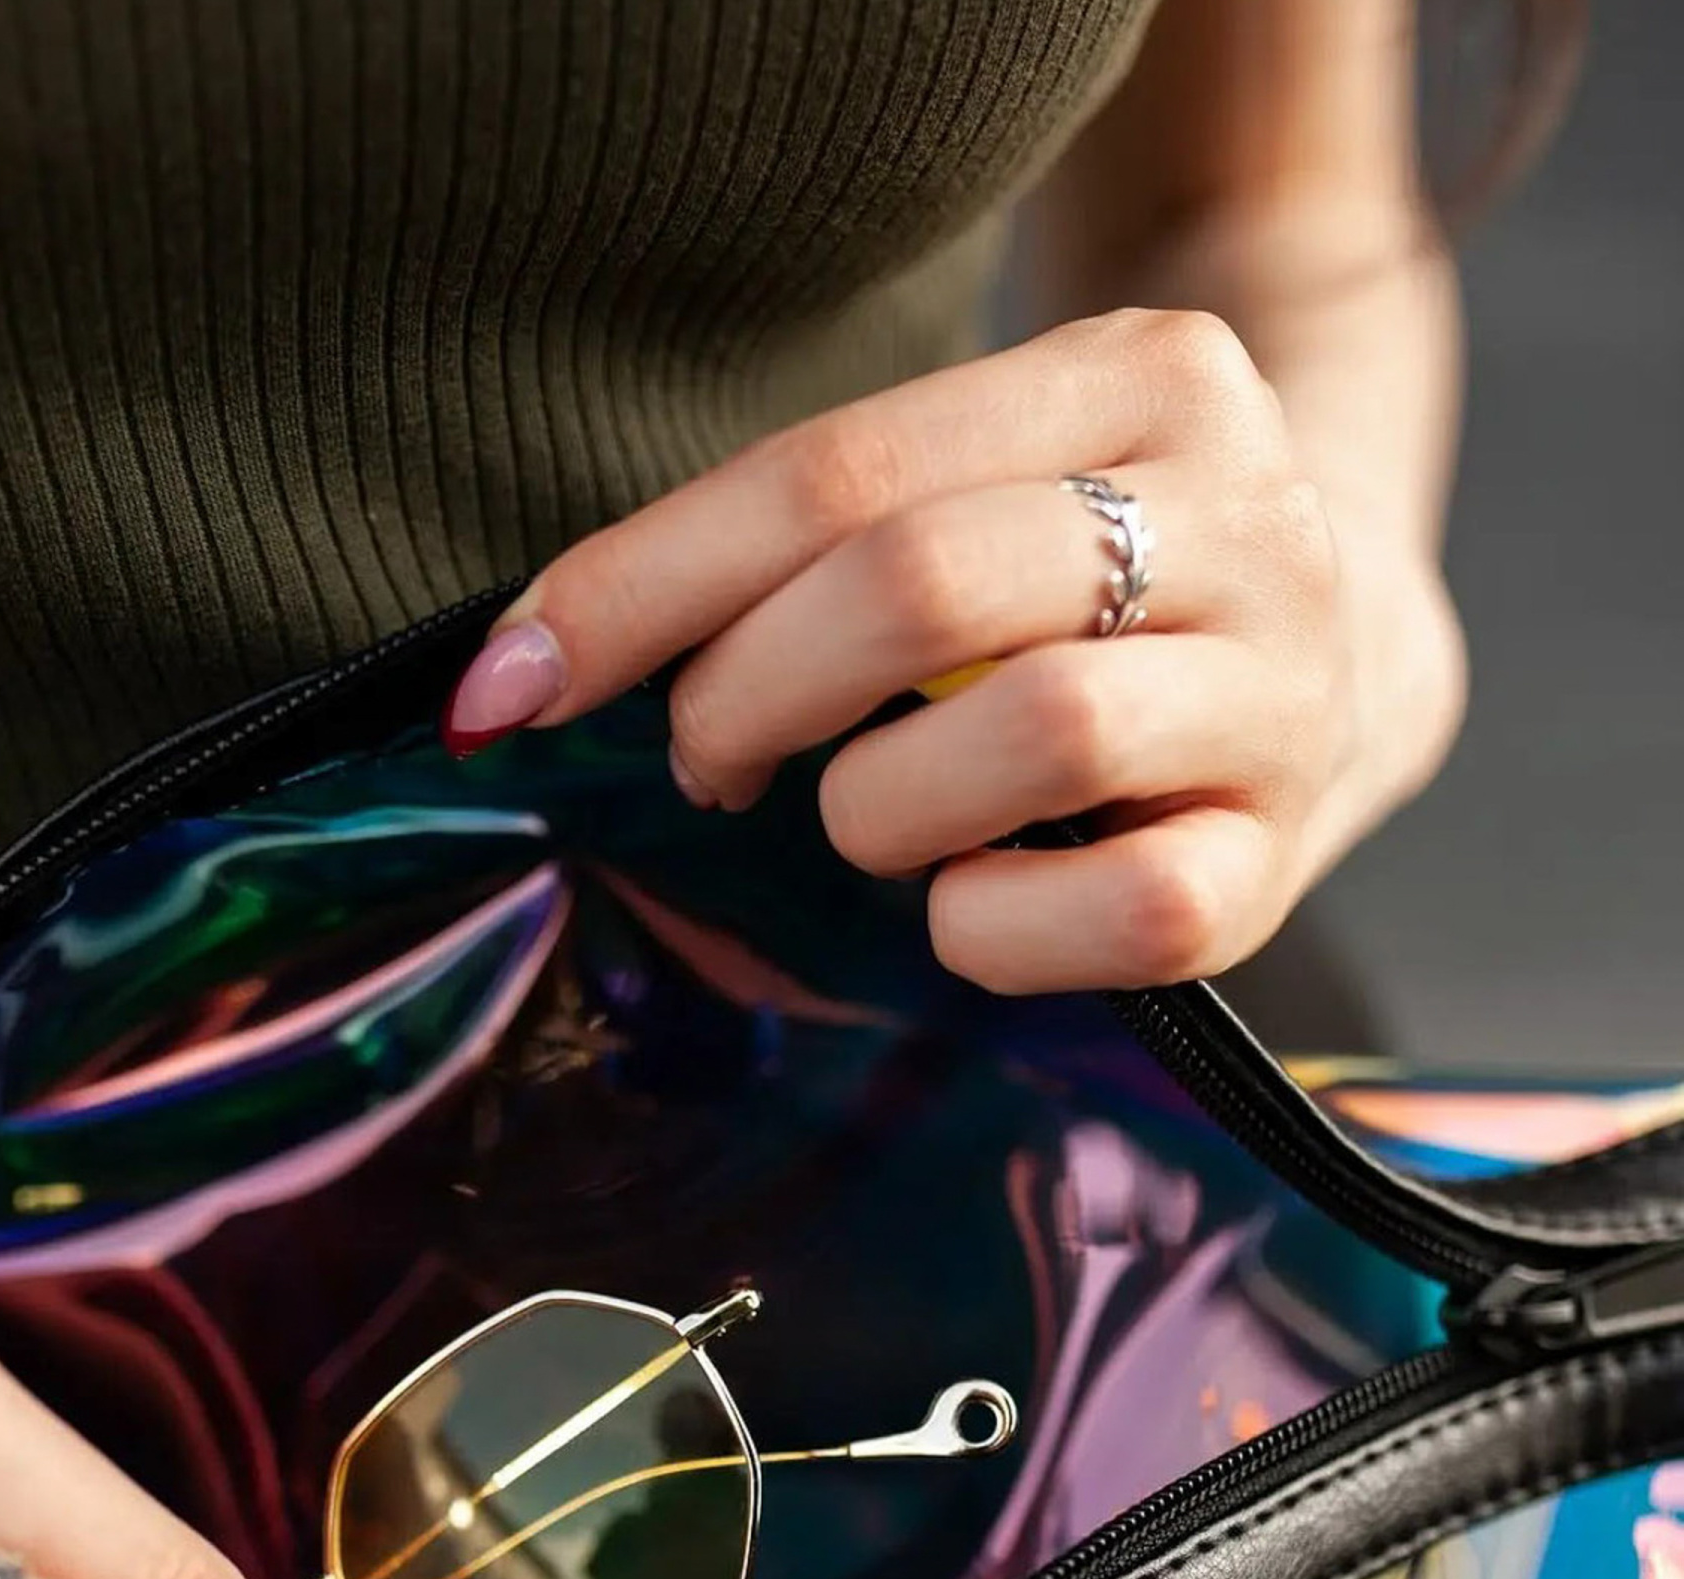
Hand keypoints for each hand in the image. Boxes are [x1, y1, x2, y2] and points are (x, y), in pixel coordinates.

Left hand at [443, 309, 1463, 992]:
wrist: (1350, 664)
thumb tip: (525, 668)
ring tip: (875, 818)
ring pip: (1035, 732)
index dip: (645, 585)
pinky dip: (993, 928)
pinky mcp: (1287, 851)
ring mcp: (1283, 684)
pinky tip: (972, 899)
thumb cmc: (1091, 592)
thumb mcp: (981, 495)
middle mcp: (1242, 510)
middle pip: (922, 582)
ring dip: (882, 808)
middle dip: (751, 693)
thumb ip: (806, 541)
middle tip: (708, 759)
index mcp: (1140, 376)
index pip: (837, 470)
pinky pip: (1123, 912)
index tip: (504, 688)